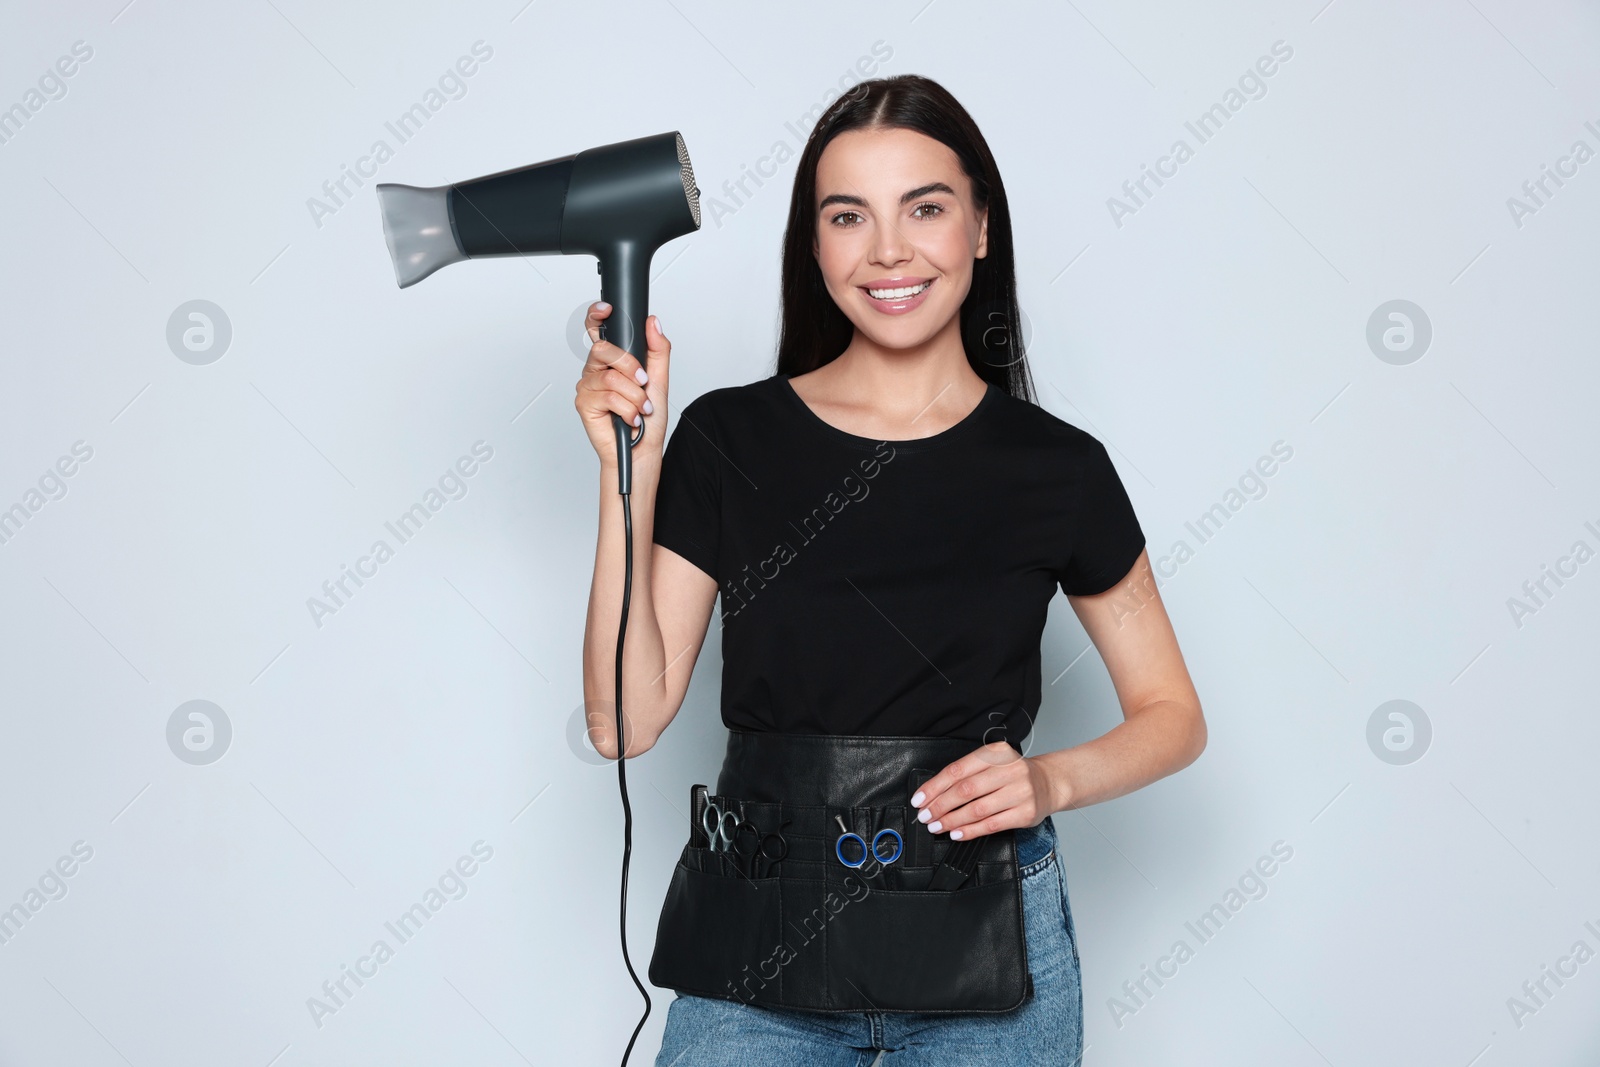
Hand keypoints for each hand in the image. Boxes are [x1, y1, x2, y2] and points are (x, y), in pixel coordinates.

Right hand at [574, 301, 669, 466]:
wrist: (642, 450)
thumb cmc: (648, 419)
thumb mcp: (659, 379)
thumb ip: (657, 349)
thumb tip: (653, 322)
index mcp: (611, 361)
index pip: (598, 330)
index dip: (597, 315)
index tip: (606, 309)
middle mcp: (596, 370)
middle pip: (604, 350)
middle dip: (631, 367)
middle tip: (643, 383)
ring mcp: (588, 386)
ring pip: (611, 377)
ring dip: (634, 396)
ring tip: (640, 408)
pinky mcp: (584, 404)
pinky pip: (608, 396)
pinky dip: (627, 409)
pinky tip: (630, 418)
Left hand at [909, 742, 1061, 841]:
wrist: (1049, 783)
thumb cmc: (1013, 774)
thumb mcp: (993, 763)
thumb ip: (967, 774)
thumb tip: (933, 794)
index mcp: (996, 753)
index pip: (958, 770)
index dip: (934, 787)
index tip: (920, 799)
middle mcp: (1009, 770)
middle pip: (965, 790)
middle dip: (940, 805)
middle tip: (925, 816)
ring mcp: (1019, 792)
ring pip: (977, 809)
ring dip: (952, 820)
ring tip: (937, 826)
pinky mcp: (1025, 813)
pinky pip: (991, 824)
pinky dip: (971, 831)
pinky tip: (957, 833)